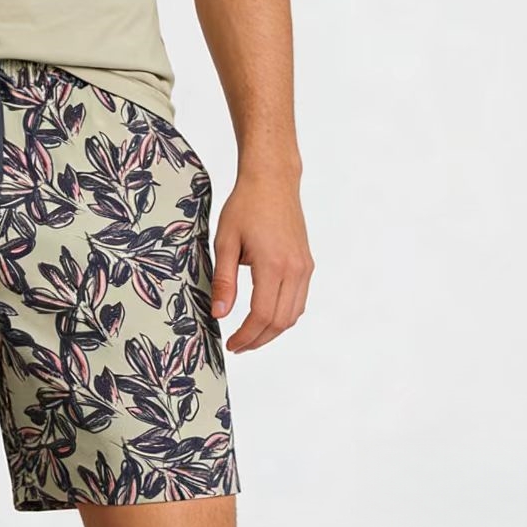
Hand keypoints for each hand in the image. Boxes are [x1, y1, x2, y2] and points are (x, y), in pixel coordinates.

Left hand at [210, 167, 313, 353]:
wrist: (272, 181)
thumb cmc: (245, 205)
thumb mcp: (225, 241)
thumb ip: (224, 280)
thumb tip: (219, 314)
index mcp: (272, 265)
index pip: (262, 315)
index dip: (246, 336)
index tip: (230, 344)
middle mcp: (295, 270)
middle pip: (280, 322)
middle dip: (258, 339)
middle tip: (237, 345)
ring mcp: (304, 267)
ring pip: (293, 314)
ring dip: (272, 330)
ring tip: (249, 335)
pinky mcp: (307, 263)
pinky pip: (299, 300)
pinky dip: (284, 315)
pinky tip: (265, 315)